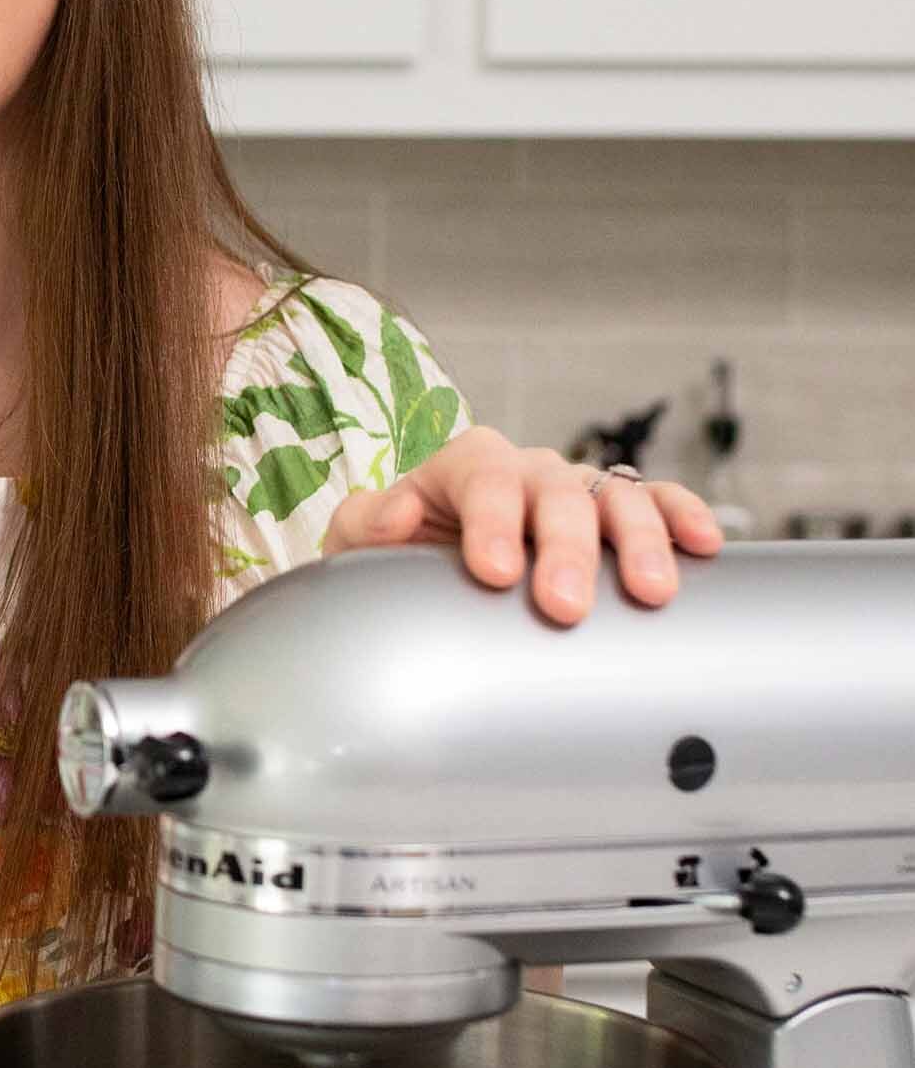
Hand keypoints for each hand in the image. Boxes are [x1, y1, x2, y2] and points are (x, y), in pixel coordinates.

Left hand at [322, 426, 725, 625]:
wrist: (432, 560)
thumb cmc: (402, 547)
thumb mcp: (362, 536)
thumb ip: (367, 522)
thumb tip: (394, 514)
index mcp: (465, 464)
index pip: (482, 481)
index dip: (491, 523)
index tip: (495, 571)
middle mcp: (527, 470)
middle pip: (554, 494)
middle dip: (564, 549)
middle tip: (566, 603)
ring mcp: (576, 489)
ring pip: (614, 497)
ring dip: (636, 541)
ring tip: (650, 590)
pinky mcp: (614, 513)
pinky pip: (655, 501)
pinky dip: (682, 516)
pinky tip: (705, 545)